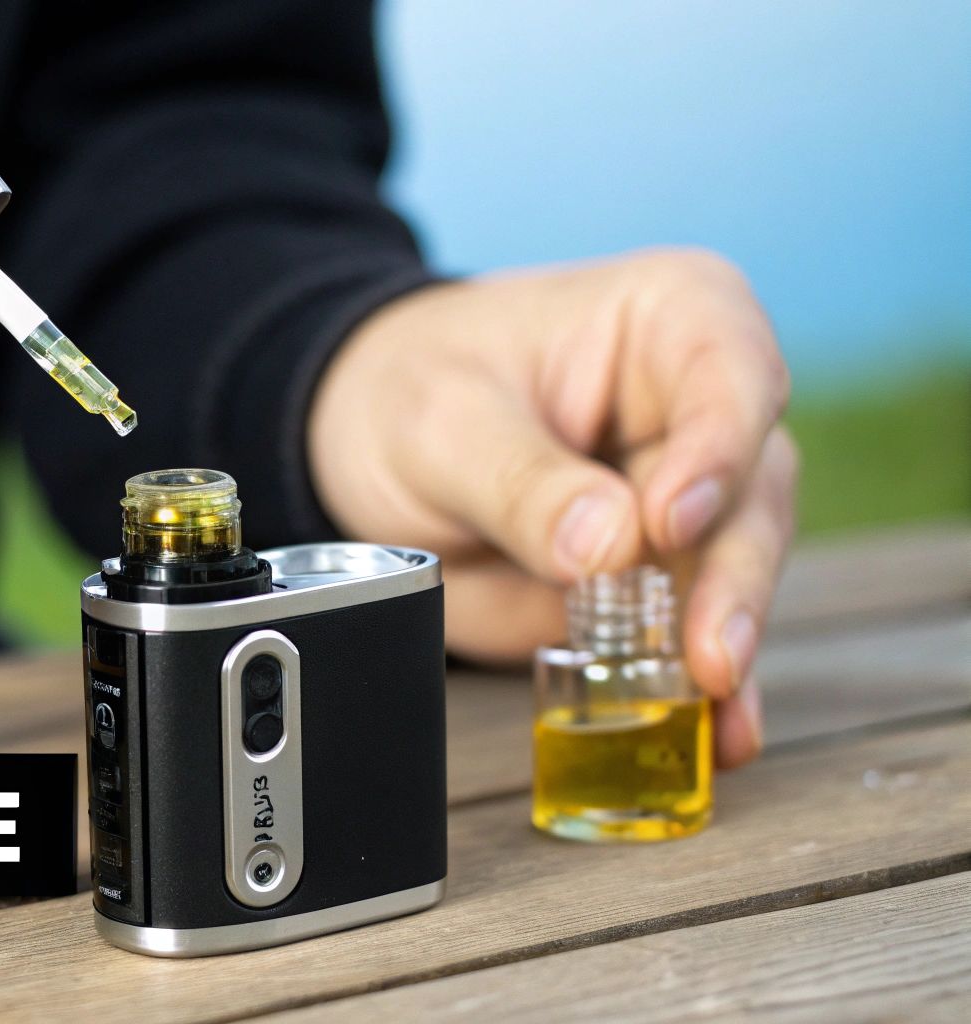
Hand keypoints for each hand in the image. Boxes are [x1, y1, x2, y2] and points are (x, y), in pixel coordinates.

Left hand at [309, 249, 796, 767]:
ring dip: (728, 642)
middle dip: (733, 576)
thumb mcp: (441, 423)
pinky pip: (697, 632)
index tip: (668, 520)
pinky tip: (719, 734)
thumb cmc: (413, 387)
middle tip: (710, 651)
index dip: (716, 449)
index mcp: (671, 321)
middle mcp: (702, 408)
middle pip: (752, 489)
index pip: (731, 373)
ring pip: (737, 570)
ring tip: (714, 708)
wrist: (367, 435)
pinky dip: (708, 690)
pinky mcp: (662, 576)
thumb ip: (520, 482)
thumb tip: (607, 545)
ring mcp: (691, 498)